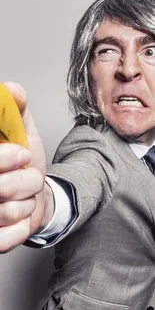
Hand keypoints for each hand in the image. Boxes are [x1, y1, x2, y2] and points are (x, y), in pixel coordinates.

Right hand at [0, 82, 53, 251]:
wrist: (34, 194)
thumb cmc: (23, 162)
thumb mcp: (22, 130)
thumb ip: (16, 109)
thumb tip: (11, 89)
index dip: (5, 158)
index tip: (23, 154)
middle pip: (1, 188)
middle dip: (25, 181)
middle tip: (28, 174)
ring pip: (9, 212)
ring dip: (29, 201)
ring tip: (25, 195)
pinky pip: (6, 239)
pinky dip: (22, 227)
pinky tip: (21, 217)